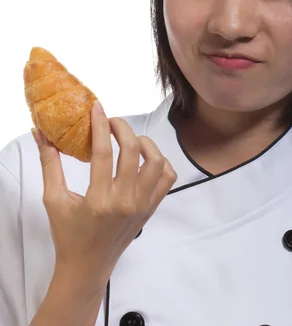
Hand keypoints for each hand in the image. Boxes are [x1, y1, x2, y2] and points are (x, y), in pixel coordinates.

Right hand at [32, 101, 177, 277]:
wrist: (88, 266)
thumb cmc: (68, 234)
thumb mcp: (53, 200)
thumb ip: (49, 164)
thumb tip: (40, 133)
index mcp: (99, 200)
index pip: (103, 152)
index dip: (100, 125)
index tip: (97, 108)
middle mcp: (125, 201)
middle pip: (132, 150)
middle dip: (121, 127)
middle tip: (110, 121)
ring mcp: (142, 205)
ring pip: (156, 161)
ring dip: (144, 142)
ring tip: (129, 138)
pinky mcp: (151, 208)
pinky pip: (167, 178)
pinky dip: (160, 162)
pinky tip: (143, 158)